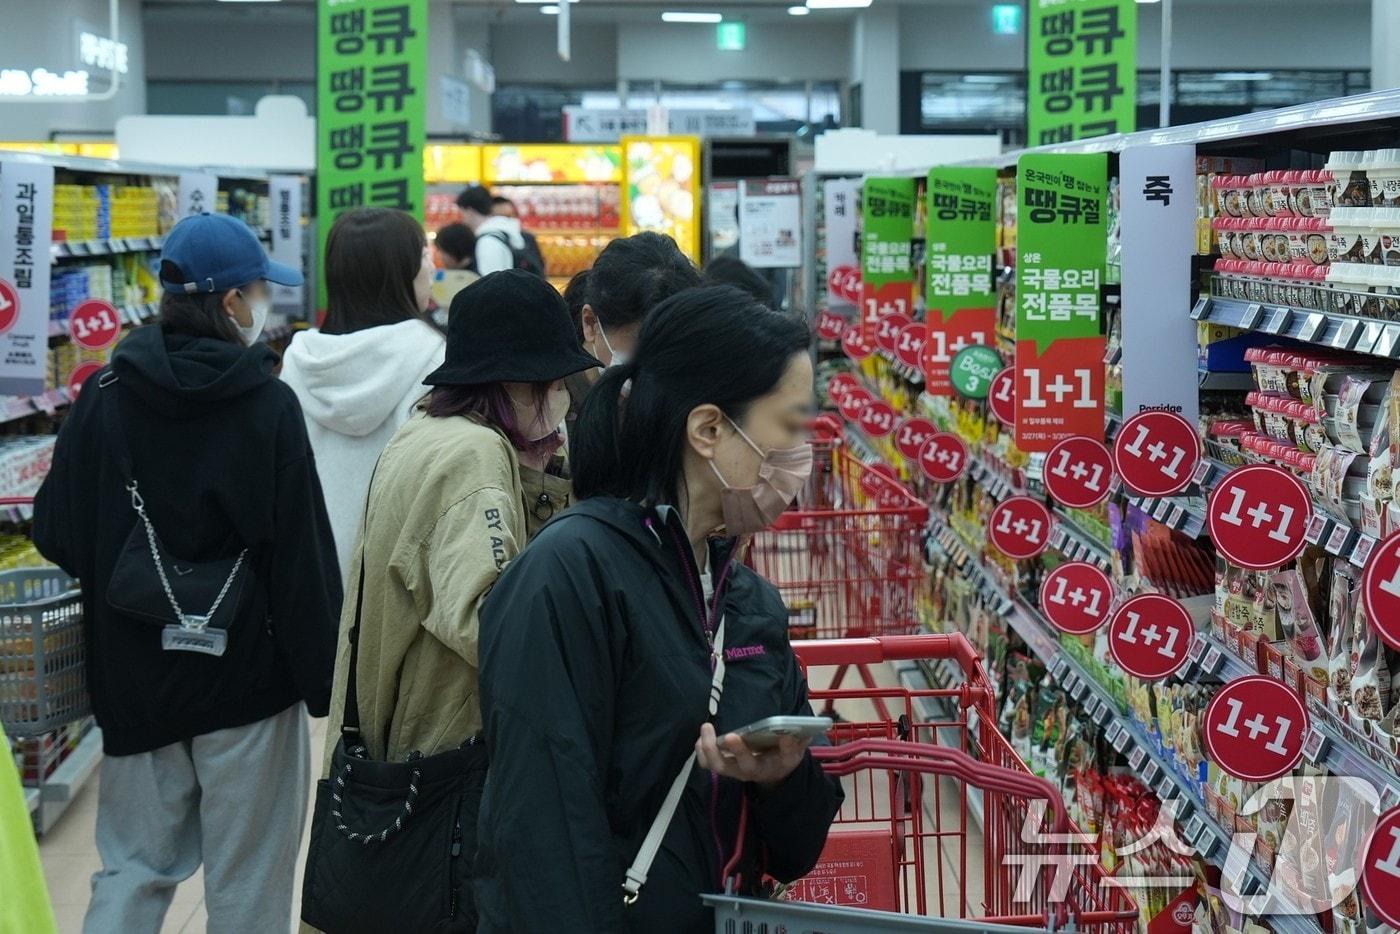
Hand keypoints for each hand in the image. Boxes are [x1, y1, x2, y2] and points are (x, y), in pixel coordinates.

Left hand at [695, 723, 809, 789]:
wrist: (775, 771)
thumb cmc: (782, 760)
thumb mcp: (793, 755)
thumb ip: (792, 747)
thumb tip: (789, 734)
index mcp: (759, 769)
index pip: (747, 763)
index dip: (739, 750)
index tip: (732, 735)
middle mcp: (740, 771)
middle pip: (721, 765)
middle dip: (712, 748)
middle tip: (708, 727)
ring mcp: (730, 768)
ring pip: (711, 763)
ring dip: (704, 747)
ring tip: (705, 728)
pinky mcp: (723, 762)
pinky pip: (706, 760)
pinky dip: (702, 748)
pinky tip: (704, 734)